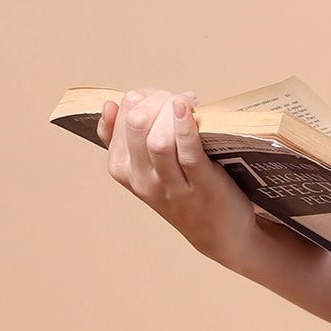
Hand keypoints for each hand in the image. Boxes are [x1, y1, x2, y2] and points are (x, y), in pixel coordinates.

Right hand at [97, 88, 261, 264]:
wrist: (220, 234)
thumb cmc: (185, 191)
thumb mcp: (147, 168)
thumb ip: (126, 138)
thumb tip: (110, 104)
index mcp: (123, 169)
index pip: (122, 116)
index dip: (144, 96)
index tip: (163, 97)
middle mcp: (141, 180)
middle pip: (136, 123)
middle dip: (157, 100)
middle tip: (177, 100)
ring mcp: (170, 186)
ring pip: (157, 139)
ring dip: (172, 112)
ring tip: (188, 104)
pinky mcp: (200, 186)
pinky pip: (187, 152)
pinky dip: (185, 126)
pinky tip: (187, 108)